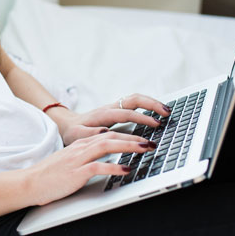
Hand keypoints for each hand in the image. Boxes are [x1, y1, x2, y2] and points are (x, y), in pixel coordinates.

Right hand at [24, 130, 157, 205]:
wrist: (29, 182)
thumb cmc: (49, 176)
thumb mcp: (71, 162)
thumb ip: (87, 159)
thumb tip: (106, 162)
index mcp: (80, 145)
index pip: (108, 134)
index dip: (128, 135)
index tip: (143, 138)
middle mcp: (81, 148)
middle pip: (111, 136)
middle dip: (134, 138)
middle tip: (152, 142)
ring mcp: (78, 159)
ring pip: (107, 146)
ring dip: (129, 146)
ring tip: (146, 149)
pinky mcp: (76, 172)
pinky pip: (98, 166)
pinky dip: (114, 166)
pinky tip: (127, 169)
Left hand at [50, 94, 171, 145]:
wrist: (67, 124)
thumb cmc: (73, 132)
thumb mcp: (77, 136)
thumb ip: (90, 135)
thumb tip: (105, 132)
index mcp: (103, 114)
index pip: (127, 114)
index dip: (142, 118)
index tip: (156, 124)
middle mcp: (111, 108)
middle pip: (134, 99)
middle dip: (152, 104)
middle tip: (167, 112)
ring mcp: (115, 107)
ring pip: (136, 99)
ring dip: (152, 103)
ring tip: (167, 111)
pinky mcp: (117, 110)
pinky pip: (134, 104)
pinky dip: (147, 105)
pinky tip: (157, 112)